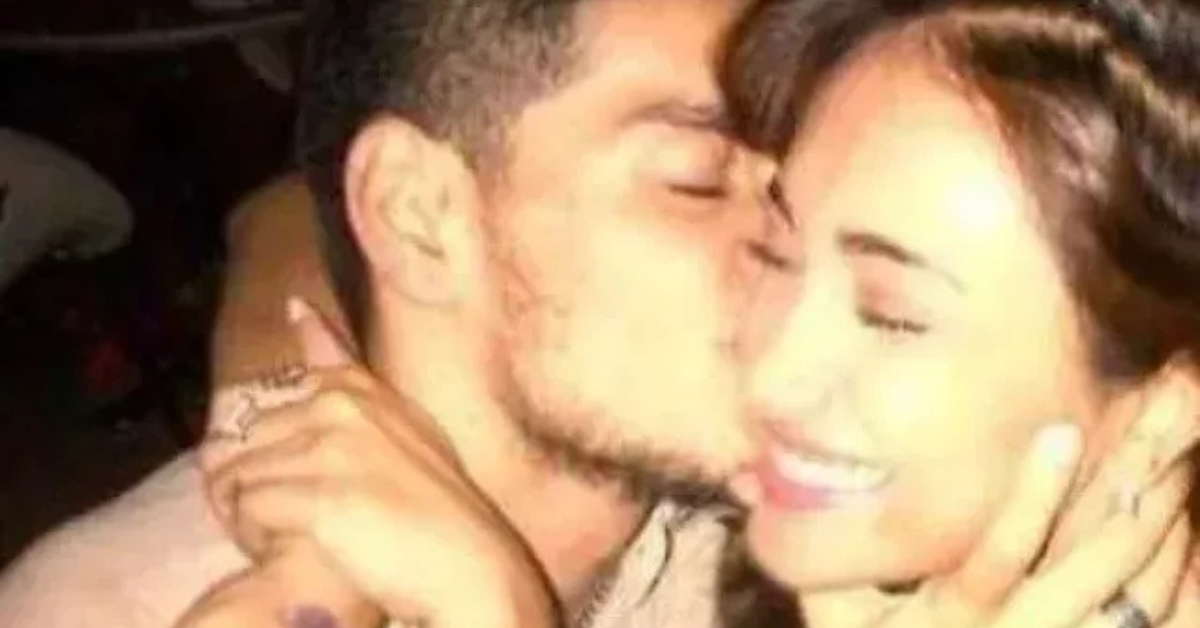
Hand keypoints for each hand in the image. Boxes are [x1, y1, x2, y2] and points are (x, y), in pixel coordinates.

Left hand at [188, 299, 556, 627]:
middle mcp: (341, 408)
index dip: (307, 332)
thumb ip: (367, 396)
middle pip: (252, 435)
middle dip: (257, 477)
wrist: (468, 564)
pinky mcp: (321, 495)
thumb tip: (314, 329)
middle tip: (292, 514)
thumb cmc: (442, 510)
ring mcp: (330, 448)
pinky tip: (285, 548)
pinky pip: (248, 509)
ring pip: (241, 475)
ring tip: (289, 537)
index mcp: (366, 394)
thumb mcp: (414, 437)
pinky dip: (253, 535)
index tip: (294, 307)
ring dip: (250, 512)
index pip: (322, 353)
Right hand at [800, 417, 1197, 627]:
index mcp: (945, 625)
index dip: (1031, 498)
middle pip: (1082, 576)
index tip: (1062, 434)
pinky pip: (1145, 625)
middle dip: (1123, 503)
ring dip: (1154, 533)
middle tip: (1159, 436)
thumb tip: (770, 478)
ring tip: (1175, 465)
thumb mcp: (833, 614)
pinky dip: (1171, 580)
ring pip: (1125, 601)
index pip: (995, 559)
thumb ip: (820, 557)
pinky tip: (1180, 531)